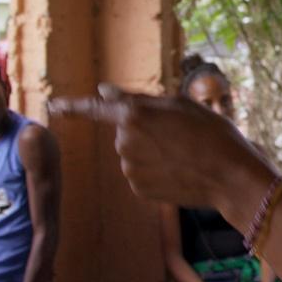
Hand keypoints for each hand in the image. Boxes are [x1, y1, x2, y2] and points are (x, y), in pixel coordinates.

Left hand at [48, 84, 269, 208]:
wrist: (229, 176)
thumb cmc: (211, 133)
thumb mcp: (180, 104)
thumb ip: (136, 99)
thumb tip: (103, 92)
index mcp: (134, 114)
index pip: (95, 108)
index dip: (73, 106)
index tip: (53, 104)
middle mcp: (125, 141)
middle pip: (126, 130)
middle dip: (146, 130)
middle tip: (180, 134)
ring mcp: (130, 168)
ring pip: (134, 153)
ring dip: (152, 151)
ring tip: (184, 153)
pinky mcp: (138, 189)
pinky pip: (141, 173)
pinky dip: (156, 171)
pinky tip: (179, 171)